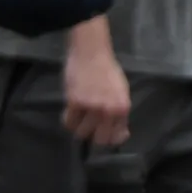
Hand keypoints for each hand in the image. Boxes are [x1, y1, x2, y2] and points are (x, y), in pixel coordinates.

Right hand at [62, 19, 130, 147]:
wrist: (91, 52)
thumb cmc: (107, 70)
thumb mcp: (120, 92)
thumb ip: (119, 113)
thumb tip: (121, 133)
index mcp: (122, 107)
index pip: (116, 136)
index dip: (109, 139)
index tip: (104, 133)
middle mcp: (108, 110)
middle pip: (99, 140)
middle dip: (93, 136)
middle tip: (89, 127)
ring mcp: (91, 107)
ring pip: (81, 133)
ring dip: (79, 127)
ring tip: (79, 116)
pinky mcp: (74, 102)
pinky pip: (68, 122)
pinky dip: (68, 120)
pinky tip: (71, 111)